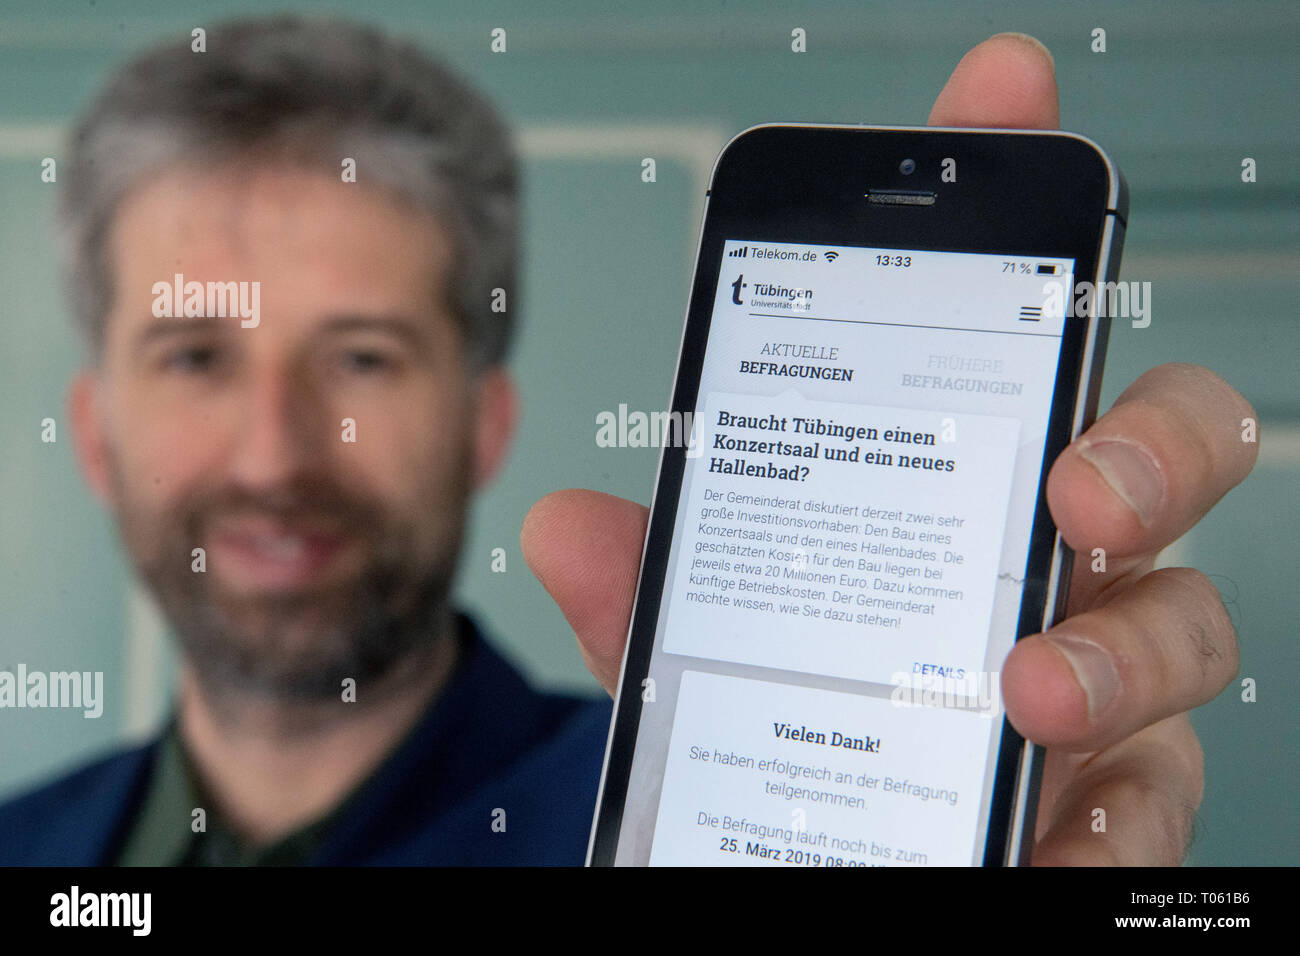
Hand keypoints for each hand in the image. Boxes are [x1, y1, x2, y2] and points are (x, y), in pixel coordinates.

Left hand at [521, 34, 1258, 865]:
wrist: (800, 871)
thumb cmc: (784, 737)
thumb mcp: (697, 648)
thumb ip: (657, 585)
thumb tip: (565, 519)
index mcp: (953, 497)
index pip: (1003, 328)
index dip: (1012, 202)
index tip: (1001, 89)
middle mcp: (1042, 575)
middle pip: (1158, 459)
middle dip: (1143, 442)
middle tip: (1079, 482)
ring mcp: (1090, 685)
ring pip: (1184, 630)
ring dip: (1117, 656)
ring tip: (1026, 691)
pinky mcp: (1102, 809)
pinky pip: (1155, 804)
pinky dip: (1110, 824)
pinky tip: (1047, 840)